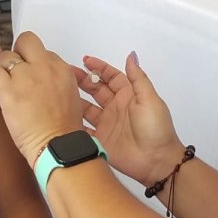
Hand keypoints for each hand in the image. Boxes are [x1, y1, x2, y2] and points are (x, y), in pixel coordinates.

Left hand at [0, 32, 87, 163]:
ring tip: (8, 86)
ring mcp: (26, 77)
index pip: (43, 51)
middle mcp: (44, 67)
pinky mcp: (9, 90)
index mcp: (61, 68)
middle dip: (19, 52)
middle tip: (16, 71)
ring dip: (5, 69)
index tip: (32, 74)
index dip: (35, 62)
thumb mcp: (70, 93)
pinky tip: (0, 91)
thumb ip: (55, 77)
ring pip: (6, 56)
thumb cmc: (64, 127)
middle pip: (26, 41)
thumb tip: (40, 74)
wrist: (57, 144)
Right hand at [74, 54, 184, 186]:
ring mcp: (106, 124)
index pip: (111, 77)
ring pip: (86, 107)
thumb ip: (138, 78)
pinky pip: (83, 129)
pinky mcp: (100, 140)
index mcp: (128, 96)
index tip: (85, 60)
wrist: (156, 161)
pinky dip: (74, 122)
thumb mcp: (150, 99)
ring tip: (61, 91)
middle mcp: (115, 108)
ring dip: (75, 98)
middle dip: (83, 80)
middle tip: (67, 73)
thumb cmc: (156, 128)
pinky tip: (63, 115)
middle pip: (96, 90)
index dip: (99, 67)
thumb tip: (131, 55)